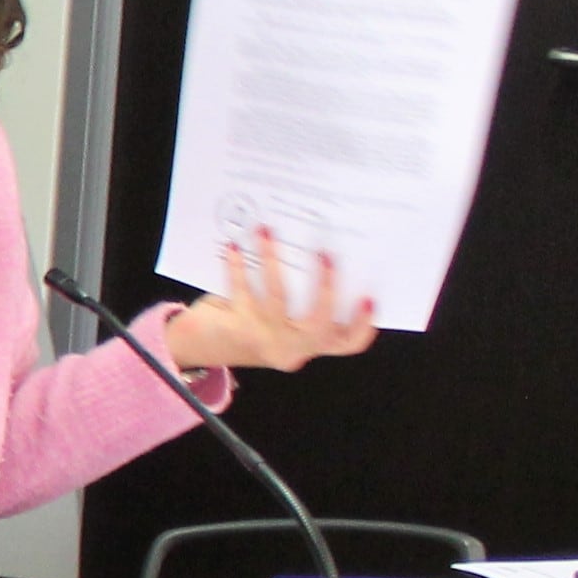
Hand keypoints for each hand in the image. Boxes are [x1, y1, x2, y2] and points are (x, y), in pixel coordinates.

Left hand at [163, 228, 377, 373]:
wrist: (208, 346)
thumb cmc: (261, 322)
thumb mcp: (291, 322)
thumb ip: (312, 304)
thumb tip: (328, 250)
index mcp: (314, 344)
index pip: (349, 343)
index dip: (363, 324)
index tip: (369, 297)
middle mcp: (293, 346)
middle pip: (320, 322)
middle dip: (327, 287)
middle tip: (326, 253)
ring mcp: (267, 338)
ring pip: (277, 297)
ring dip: (271, 259)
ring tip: (266, 231)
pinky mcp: (238, 326)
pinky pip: (241, 291)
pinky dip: (237, 266)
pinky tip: (234, 246)